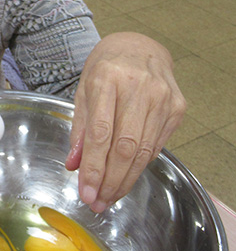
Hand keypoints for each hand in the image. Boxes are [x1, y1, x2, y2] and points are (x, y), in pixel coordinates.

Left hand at [65, 33, 185, 211]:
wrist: (139, 47)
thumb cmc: (106, 69)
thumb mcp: (83, 91)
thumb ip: (79, 129)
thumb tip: (73, 165)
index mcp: (107, 79)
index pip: (101, 134)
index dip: (94, 168)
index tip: (86, 192)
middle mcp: (138, 87)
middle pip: (125, 147)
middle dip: (110, 181)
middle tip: (97, 202)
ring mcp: (162, 97)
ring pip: (143, 151)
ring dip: (125, 180)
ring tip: (109, 197)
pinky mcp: (177, 107)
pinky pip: (156, 145)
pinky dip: (139, 165)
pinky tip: (126, 176)